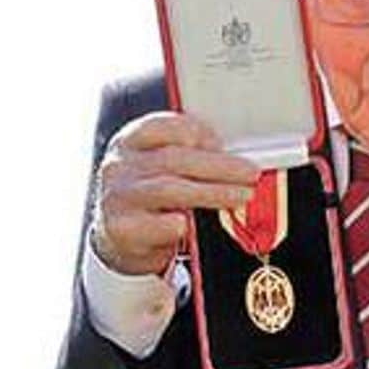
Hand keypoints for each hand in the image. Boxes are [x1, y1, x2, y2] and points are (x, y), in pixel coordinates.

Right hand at [93, 111, 259, 275]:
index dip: (196, 131)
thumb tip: (240, 163)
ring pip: (168, 189)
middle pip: (173, 159)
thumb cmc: (151, 201)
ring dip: (212, 192)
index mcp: (131, 142)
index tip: (223, 143)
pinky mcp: (122, 230)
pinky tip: (192, 224)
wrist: (119, 242)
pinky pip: (156, 225)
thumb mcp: (164, 171)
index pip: (161, 125)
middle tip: (250, 174)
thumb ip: (194, 160)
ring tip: (242, 196)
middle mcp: (120, 166)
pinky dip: (177, 224)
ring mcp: (118, 198)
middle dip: (219, 166)